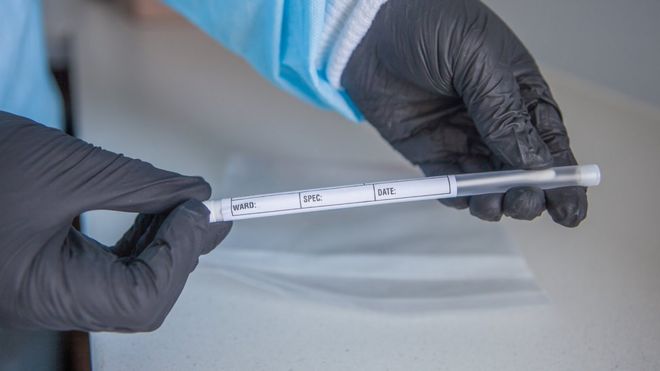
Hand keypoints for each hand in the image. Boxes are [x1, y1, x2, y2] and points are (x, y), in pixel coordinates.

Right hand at [0, 112, 231, 331]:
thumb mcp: (68, 169)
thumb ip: (141, 186)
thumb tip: (195, 195)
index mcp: (41, 292)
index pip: (142, 299)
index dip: (180, 255)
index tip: (200, 211)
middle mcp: (45, 304)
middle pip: (141, 299)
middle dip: (179, 252)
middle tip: (203, 210)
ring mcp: (48, 291)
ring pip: (130, 287)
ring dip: (164, 247)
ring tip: (181, 206)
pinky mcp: (50, 274)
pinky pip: (111, 272)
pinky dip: (140, 244)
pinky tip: (152, 213)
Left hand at [342, 0, 586, 225]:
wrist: (369, 27)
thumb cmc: (430, 23)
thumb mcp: (478, 60)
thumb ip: (503, 112)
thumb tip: (533, 162)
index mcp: (519, 92)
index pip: (549, 141)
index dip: (562, 178)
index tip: (570, 210)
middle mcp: (493, 119)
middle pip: (520, 169)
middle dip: (527, 193)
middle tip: (523, 202)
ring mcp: (460, 136)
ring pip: (486, 182)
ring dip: (493, 200)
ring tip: (492, 204)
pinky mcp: (428, 149)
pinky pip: (448, 182)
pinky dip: (458, 196)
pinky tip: (465, 200)